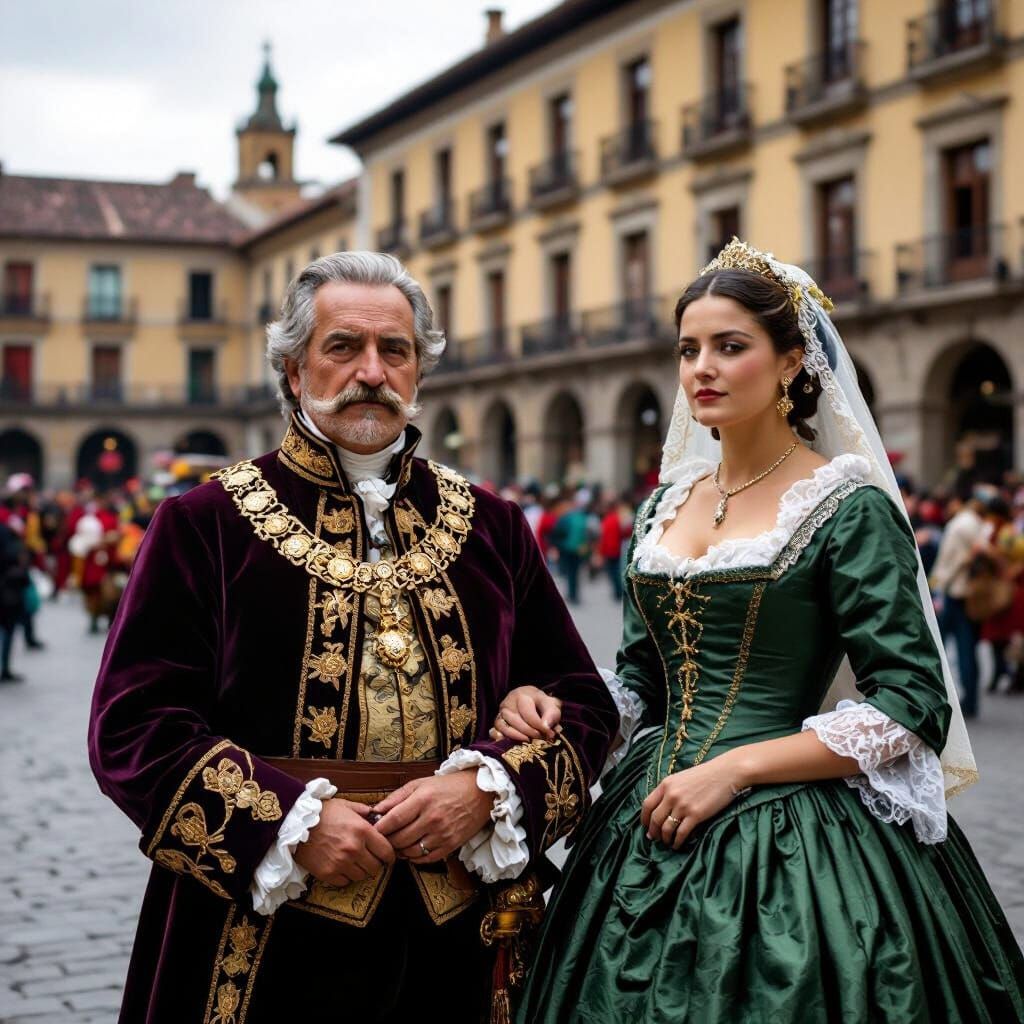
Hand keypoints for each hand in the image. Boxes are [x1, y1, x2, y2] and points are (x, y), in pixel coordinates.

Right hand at [293, 798, 394, 886]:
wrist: (295, 824)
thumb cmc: (322, 813)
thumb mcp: (346, 805)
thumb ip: (364, 811)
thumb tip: (377, 816)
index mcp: (362, 831)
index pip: (386, 851)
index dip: (389, 855)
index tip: (387, 857)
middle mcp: (354, 849)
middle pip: (375, 867)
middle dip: (375, 864)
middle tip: (370, 859)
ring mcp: (341, 863)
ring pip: (361, 876)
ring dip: (360, 871)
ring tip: (354, 862)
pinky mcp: (328, 873)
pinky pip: (345, 882)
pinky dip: (346, 876)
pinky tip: (341, 866)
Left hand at [372, 772, 493, 864]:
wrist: (480, 792)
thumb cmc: (448, 786)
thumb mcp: (421, 783)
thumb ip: (397, 797)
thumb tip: (376, 810)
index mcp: (423, 799)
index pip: (394, 819)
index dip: (380, 827)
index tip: (372, 830)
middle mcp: (432, 818)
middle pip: (400, 838)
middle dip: (387, 841)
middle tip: (382, 839)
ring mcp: (442, 833)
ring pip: (411, 851)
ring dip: (399, 851)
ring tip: (395, 845)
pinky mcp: (451, 845)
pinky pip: (426, 858)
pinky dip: (414, 858)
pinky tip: (411, 850)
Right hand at [489, 685, 561, 741]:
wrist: (531, 700)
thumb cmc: (541, 704)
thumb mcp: (551, 704)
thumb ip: (552, 714)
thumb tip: (546, 727)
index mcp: (523, 695)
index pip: (528, 713)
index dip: (539, 726)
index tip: (550, 734)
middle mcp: (508, 702)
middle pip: (516, 721)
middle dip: (530, 732)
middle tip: (540, 738)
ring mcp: (501, 712)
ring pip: (504, 726)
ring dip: (518, 736)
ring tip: (529, 740)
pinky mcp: (497, 721)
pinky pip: (495, 731)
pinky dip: (502, 738)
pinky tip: (513, 742)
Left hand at [641, 753, 746, 848]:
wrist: (725, 773)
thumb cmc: (704, 775)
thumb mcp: (681, 778)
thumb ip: (669, 791)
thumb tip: (661, 809)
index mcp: (666, 784)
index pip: (647, 805)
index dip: (644, 819)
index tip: (646, 827)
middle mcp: (671, 795)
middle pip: (655, 819)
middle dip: (653, 832)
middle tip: (655, 839)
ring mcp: (683, 805)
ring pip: (666, 828)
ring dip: (665, 839)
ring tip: (667, 842)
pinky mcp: (696, 815)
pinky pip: (681, 833)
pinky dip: (677, 842)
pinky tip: (678, 844)